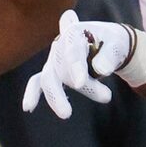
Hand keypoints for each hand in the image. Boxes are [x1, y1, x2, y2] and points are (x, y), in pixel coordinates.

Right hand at [19, 14, 144, 117]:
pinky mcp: (51, 73)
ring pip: (49, 78)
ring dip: (56, 97)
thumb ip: (109, 56)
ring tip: (66, 114)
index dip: (74, 65)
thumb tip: (102, 70)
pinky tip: (28, 108)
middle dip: (74, 85)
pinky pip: (37, 83)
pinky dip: (32, 94)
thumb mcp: (117, 45)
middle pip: (59, 66)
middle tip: (103, 98)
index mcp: (74, 32)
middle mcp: (59, 45)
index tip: (79, 84)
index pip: (71, 47)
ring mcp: (54, 60)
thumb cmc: (111, 42)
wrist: (106, 44)